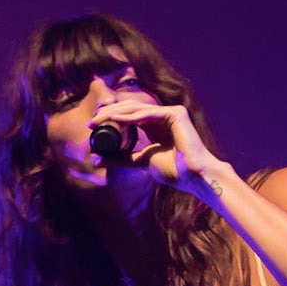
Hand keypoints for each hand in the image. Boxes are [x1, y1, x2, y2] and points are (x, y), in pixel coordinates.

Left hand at [91, 91, 225, 194]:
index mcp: (157, 125)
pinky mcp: (175, 113)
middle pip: (131, 109)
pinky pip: (148, 113)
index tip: (93, 127)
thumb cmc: (175, 172)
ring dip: (116, 113)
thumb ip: (121, 158)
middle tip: (91, 122)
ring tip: (99, 120)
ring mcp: (170, 112)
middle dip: (110, 113)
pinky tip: (116, 120)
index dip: (111, 118)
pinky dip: (131, 117)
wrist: (194, 177)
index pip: (130, 116)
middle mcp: (163, 116)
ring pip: (137, 108)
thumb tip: (97, 159)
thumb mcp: (141, 162)